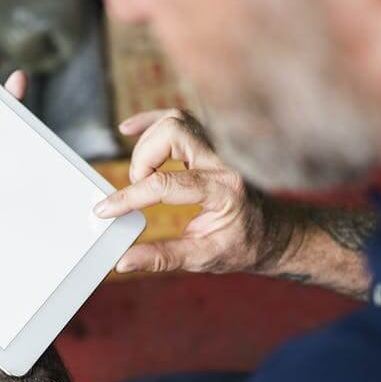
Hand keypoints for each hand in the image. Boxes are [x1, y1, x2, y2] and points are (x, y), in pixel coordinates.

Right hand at [93, 109, 276, 274]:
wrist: (275, 234)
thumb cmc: (244, 246)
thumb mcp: (204, 258)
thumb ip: (163, 258)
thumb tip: (125, 262)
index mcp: (224, 191)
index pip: (166, 184)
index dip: (129, 197)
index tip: (105, 210)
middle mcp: (223, 162)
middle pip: (172, 133)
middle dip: (143, 159)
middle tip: (139, 188)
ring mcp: (219, 148)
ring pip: (174, 121)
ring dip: (148, 144)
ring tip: (143, 175)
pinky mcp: (211, 143)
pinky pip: (179, 119)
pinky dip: (151, 122)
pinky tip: (130, 129)